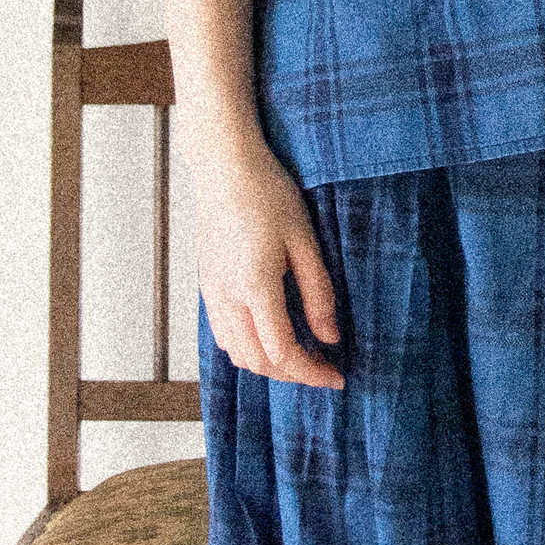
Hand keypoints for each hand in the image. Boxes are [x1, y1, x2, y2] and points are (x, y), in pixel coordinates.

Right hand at [189, 136, 345, 389]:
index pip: (282, 351)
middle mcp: (227, 297)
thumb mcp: (305, 240)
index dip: (312, 373)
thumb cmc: (268, 194)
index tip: (337, 377)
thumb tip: (330, 338)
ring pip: (236, 353)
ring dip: (269, 365)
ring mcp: (212, 293)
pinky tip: (271, 337)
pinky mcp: (207, 286)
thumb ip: (318, 293)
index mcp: (254, 286)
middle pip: (257, 361)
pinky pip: (224, 335)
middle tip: (324, 369)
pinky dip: (248, 349)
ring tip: (301, 356)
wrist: (223, 167)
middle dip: (292, 375)